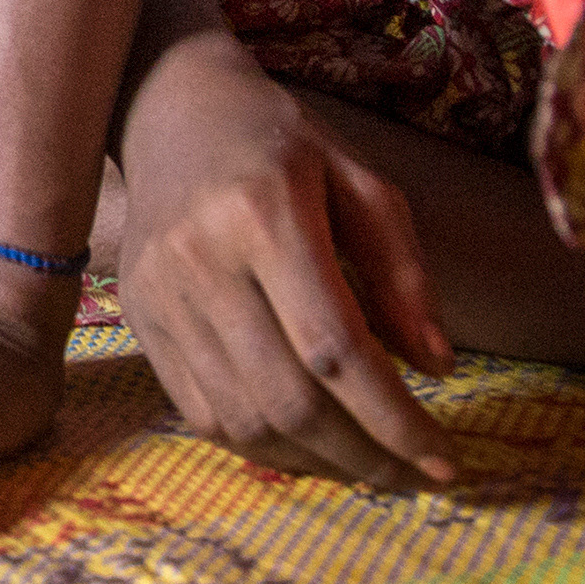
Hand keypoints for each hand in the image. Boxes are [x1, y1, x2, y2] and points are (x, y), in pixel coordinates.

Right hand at [112, 34, 458, 490]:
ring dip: (316, 462)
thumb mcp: (359, 180)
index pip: (336, 349)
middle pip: (289, 399)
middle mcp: (202, 261)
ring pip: (243, 420)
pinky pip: (202, 413)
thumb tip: (437, 368)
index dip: (394, 420)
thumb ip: (402, 272)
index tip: (444, 462)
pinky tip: (309, 444)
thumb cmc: (279, 140)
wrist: (167, 106)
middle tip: (416, 477)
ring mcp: (161, 296)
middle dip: (364, 457)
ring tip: (369, 464)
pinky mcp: (141, 320)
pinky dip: (263, 446)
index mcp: (265, 214)